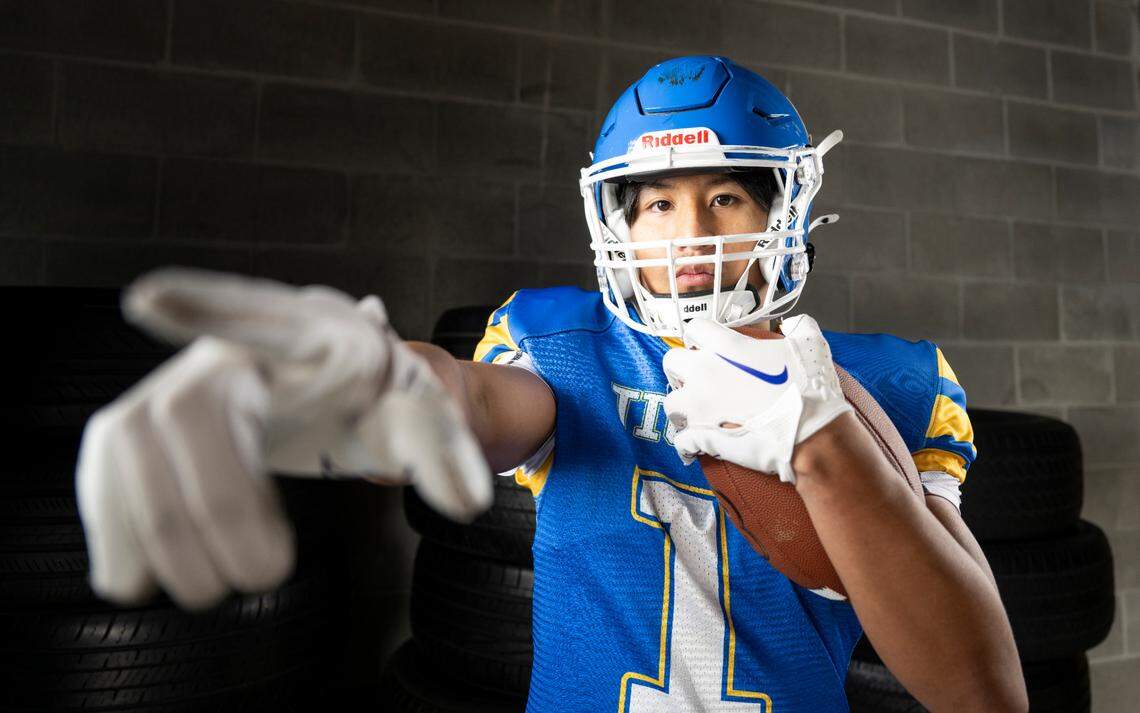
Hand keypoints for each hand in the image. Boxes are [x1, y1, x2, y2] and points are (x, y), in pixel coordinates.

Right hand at [76, 268, 491, 610]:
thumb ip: (443, 448)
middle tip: (266, 576)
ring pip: (130, 442)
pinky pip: (104, 468)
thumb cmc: (371, 394)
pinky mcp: (142, 429)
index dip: (202, 307)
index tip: (147, 301)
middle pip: (187, 412)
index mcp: (300, 335)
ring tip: (210, 592)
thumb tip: (467, 501)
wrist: (327, 388)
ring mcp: (174, 385)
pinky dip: (112, 526)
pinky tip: (137, 580)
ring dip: (160, 529)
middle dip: (216, 504)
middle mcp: (224, 352)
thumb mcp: (417, 412)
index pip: (255, 313)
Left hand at [661, 314, 850, 483]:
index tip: (707, 346)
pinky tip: (694, 445)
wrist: (811, 434)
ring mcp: (698, 406)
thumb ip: (799, 326)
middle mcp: (705, 373)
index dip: (700, 337)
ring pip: (670, 402)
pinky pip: (680, 440)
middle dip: (680, 368)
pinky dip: (686, 443)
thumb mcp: (811, 346)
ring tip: (695, 413)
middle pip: (671, 361)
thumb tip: (792, 324)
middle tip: (696, 378)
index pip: (695, 328)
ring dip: (680, 406)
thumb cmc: (810, 389)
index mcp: (726, 347)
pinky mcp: (700, 436)